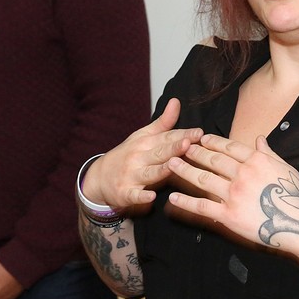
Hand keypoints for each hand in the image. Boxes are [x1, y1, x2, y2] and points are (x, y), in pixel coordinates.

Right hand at [81, 98, 202, 210]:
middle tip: (190, 143)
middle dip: (174, 148)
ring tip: (174, 166)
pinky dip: (142, 197)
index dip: (183, 135)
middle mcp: (138, 158)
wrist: (99, 177)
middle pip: (159, 153)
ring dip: (162, 170)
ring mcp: (131, 176)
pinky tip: (152, 197)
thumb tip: (177, 101)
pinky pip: (134, 196)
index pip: (166, 138)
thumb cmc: (127, 155)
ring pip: (150, 173)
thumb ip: (163, 122)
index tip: (199, 133)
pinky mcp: (125, 193)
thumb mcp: (142, 136)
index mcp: (145, 143)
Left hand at [167, 134, 298, 247]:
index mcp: (257, 161)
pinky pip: (202, 206)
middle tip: (180, 146)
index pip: (230, 148)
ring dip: (185, 170)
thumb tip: (259, 139)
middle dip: (194, 152)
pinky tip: (173, 198)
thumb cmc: (298, 198)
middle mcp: (243, 174)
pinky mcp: (229, 215)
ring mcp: (234, 195)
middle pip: (213, 160)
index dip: (213, 142)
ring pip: (203, 179)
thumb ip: (269, 153)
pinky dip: (186, 202)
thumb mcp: (286, 169)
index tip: (201, 138)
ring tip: (171, 164)